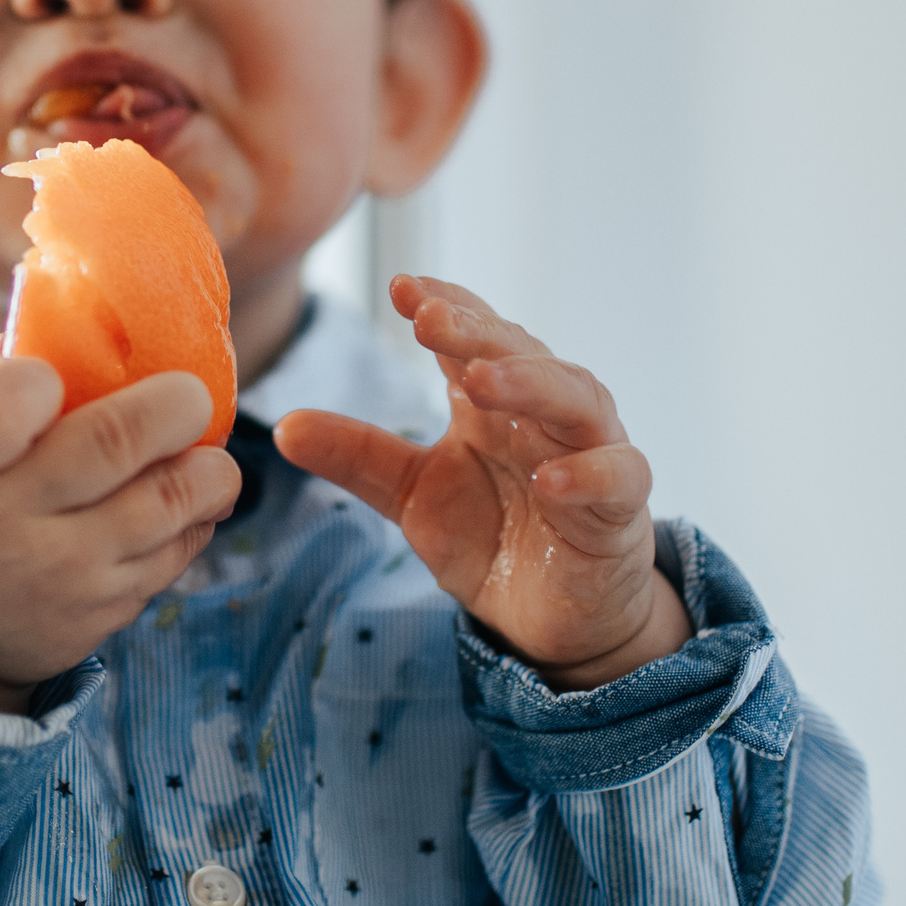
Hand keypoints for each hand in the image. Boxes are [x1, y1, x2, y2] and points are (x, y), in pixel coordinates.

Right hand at [0, 350, 240, 712]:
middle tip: (191, 395)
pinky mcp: (99, 616)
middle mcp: (4, 523)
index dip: (36, 382)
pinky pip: (173, 556)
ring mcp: (60, 577)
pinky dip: (193, 519)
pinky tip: (186, 499)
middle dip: (178, 405)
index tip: (51, 377)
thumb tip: (66, 322)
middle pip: (117, 444)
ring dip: (208, 470)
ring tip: (203, 451)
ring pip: (171, 505)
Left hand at [275, 275, 688, 689]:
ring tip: (478, 380)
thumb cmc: (494, 538)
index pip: (472, 334)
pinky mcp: (622, 509)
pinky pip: (617, 476)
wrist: (555, 618)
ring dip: (529, 383)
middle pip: (520, 353)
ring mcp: (590, 453)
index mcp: (494, 400)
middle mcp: (546, 412)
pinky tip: (549, 480)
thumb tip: (283, 426)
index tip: (400, 287)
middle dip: (476, 332)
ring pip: (575, 397)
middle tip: (429, 319)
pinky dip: (587, 473)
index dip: (444, 307)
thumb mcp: (413, 497)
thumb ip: (359, 458)